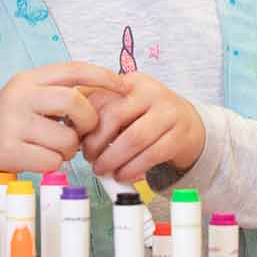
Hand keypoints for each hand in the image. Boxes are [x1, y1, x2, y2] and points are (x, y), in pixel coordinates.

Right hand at [0, 62, 124, 185]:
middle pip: (75, 102)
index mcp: (29, 79)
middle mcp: (20, 95)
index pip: (74, 69)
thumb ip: (58, 95)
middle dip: (88, 121)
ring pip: (66, 138)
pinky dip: (53, 164)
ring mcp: (13, 122)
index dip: (103, 76)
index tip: (124, 86)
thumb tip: (104, 101)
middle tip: (82, 132)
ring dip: (69, 150)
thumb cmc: (7, 123)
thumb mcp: (28, 98)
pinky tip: (39, 159)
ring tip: (54, 149)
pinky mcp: (8, 149)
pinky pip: (51, 161)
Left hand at [78, 72, 205, 184]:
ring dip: (113, 159)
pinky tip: (122, 175)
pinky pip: (151, 155)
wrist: (187, 124)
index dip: (84, 123)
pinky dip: (132, 169)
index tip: (76, 141)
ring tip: (102, 170)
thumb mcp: (125, 106)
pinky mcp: (179, 135)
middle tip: (89, 158)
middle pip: (114, 115)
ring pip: (133, 138)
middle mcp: (150, 92)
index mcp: (131, 82)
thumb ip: (99, 111)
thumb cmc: (146, 117)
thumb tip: (69, 129)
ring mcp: (168, 112)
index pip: (100, 98)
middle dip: (96, 142)